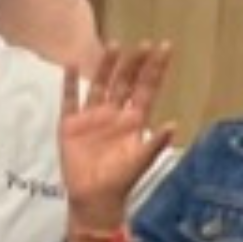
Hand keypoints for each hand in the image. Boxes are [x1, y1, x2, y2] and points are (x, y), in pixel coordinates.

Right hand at [58, 40, 174, 223]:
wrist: (94, 198)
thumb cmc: (120, 180)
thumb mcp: (141, 161)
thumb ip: (155, 142)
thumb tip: (174, 124)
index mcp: (133, 120)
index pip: (147, 88)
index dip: (155, 68)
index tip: (164, 47)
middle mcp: (114, 113)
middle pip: (125, 82)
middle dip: (134, 63)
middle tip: (143, 43)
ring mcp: (92, 117)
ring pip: (99, 85)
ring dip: (106, 66)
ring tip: (113, 45)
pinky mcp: (71, 125)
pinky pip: (70, 99)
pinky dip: (68, 82)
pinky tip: (69, 64)